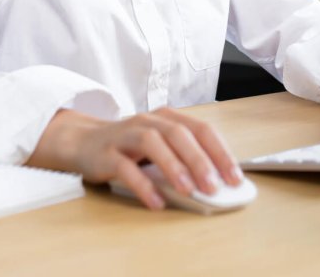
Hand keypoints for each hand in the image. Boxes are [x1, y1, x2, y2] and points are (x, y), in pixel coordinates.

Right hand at [27, 106, 243, 209]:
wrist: (85, 142)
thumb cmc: (130, 147)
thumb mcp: (161, 146)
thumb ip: (185, 158)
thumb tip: (218, 181)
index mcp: (168, 118)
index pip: (200, 129)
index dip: (220, 152)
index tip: (235, 177)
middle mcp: (149, 121)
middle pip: (179, 134)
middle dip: (199, 160)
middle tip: (214, 186)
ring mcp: (126, 134)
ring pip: (153, 143)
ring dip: (173, 166)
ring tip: (188, 190)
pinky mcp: (107, 153)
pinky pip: (125, 167)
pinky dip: (143, 185)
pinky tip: (156, 202)